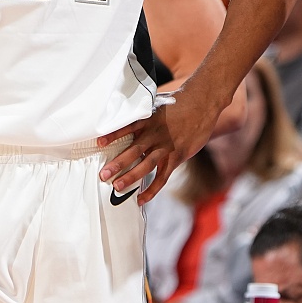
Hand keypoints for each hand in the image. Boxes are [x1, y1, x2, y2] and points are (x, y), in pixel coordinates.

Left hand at [97, 90, 218, 204]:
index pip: (128, 128)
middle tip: (103, 175)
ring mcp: (167, 146)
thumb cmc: (179, 103)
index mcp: (149, 119)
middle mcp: (156, 134)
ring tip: (116, 186)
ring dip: (131, 176)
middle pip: (134, 150)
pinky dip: (152, 189)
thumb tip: (125, 119)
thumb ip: (143, 115)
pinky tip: (141, 199)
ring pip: (147, 165)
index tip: (99, 144)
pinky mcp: (177, 156)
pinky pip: (163, 176)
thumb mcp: (158, 103)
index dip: (113, 136)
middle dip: (118, 163)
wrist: (203, 103)